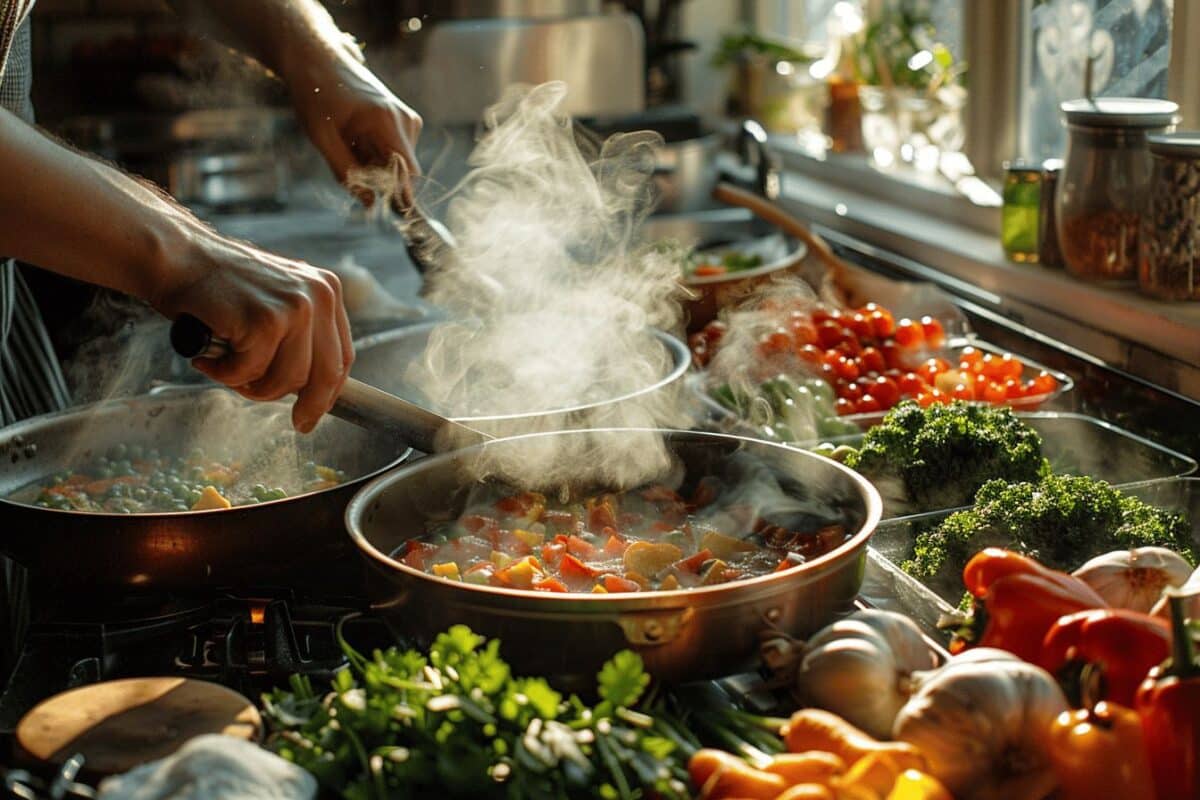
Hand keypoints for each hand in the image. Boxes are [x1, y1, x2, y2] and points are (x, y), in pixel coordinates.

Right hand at [151, 229, 353, 432]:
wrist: (176, 257)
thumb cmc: (219, 287)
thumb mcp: (276, 302)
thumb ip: (299, 337)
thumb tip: (313, 389)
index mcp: (326, 291)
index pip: (342, 356)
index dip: (329, 392)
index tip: (314, 413)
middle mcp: (318, 296)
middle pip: (325, 375)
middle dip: (305, 404)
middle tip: (291, 418)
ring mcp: (293, 308)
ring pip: (287, 380)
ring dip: (253, 386)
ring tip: (226, 366)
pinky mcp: (264, 321)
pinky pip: (251, 373)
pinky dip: (225, 373)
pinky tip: (208, 355)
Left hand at [285, 47, 421, 205]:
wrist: (319, 60)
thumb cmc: (316, 95)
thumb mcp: (322, 138)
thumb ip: (346, 173)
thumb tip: (370, 205)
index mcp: (387, 121)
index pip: (408, 172)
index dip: (395, 192)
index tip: (377, 203)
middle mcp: (406, 119)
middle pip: (402, 171)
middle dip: (377, 176)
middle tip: (346, 161)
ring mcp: (408, 119)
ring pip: (398, 163)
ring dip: (374, 164)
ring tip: (348, 143)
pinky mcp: (405, 121)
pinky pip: (396, 152)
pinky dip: (375, 154)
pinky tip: (356, 138)